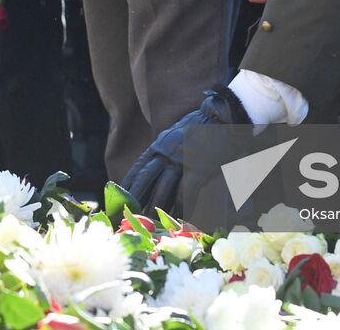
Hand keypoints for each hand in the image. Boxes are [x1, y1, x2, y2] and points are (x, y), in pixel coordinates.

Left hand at [124, 87, 250, 212]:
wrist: (220, 116)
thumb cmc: (199, 128)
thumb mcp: (173, 135)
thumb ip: (162, 150)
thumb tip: (151, 167)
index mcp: (157, 146)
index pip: (136, 169)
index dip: (126, 188)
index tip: (119, 201)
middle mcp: (165, 154)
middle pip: (144, 182)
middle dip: (134, 202)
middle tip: (128, 217)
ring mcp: (180, 162)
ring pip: (162, 191)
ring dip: (156, 209)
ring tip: (151, 225)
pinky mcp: (197, 171)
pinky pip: (184, 194)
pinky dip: (180, 208)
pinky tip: (177, 219)